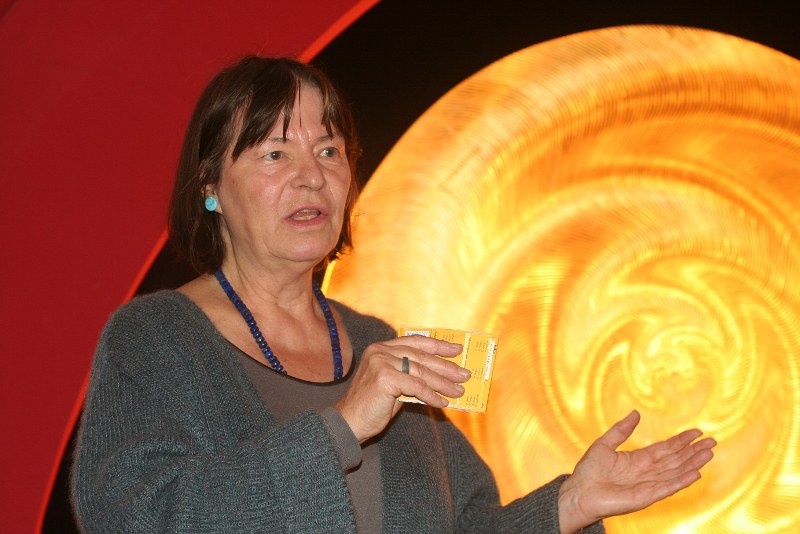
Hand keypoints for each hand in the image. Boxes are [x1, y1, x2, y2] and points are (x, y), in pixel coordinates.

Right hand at [336, 335, 469, 442]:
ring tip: (459, 391)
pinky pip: (416, 387)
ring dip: (443, 383)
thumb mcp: (394, 385)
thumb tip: (441, 376)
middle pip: (421, 356)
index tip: (456, 349)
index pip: (414, 342)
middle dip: (445, 366)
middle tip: (464, 374)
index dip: (437, 345)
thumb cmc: (372, 406)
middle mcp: (380, 351)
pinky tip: (442, 403)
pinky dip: (432, 396)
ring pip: (421, 372)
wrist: (349, 423)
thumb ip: (411, 375)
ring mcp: (381, 362)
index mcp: (381, 348)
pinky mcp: (384, 378)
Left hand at [557, 410, 715, 533]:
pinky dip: (682, 480)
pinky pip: (668, 487)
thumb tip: (635, 413)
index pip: (666, 448)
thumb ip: (621, 429)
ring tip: (709, 454)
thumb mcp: (605, 444)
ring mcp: (649, 485)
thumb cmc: (588, 471)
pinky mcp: (646, 496)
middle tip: (712, 442)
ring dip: (693, 463)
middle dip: (694, 451)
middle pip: (676, 459)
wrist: (579, 492)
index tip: (697, 432)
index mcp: (638, 459)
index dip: (681, 441)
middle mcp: (647, 472)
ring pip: (676, 472)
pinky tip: (695, 473)